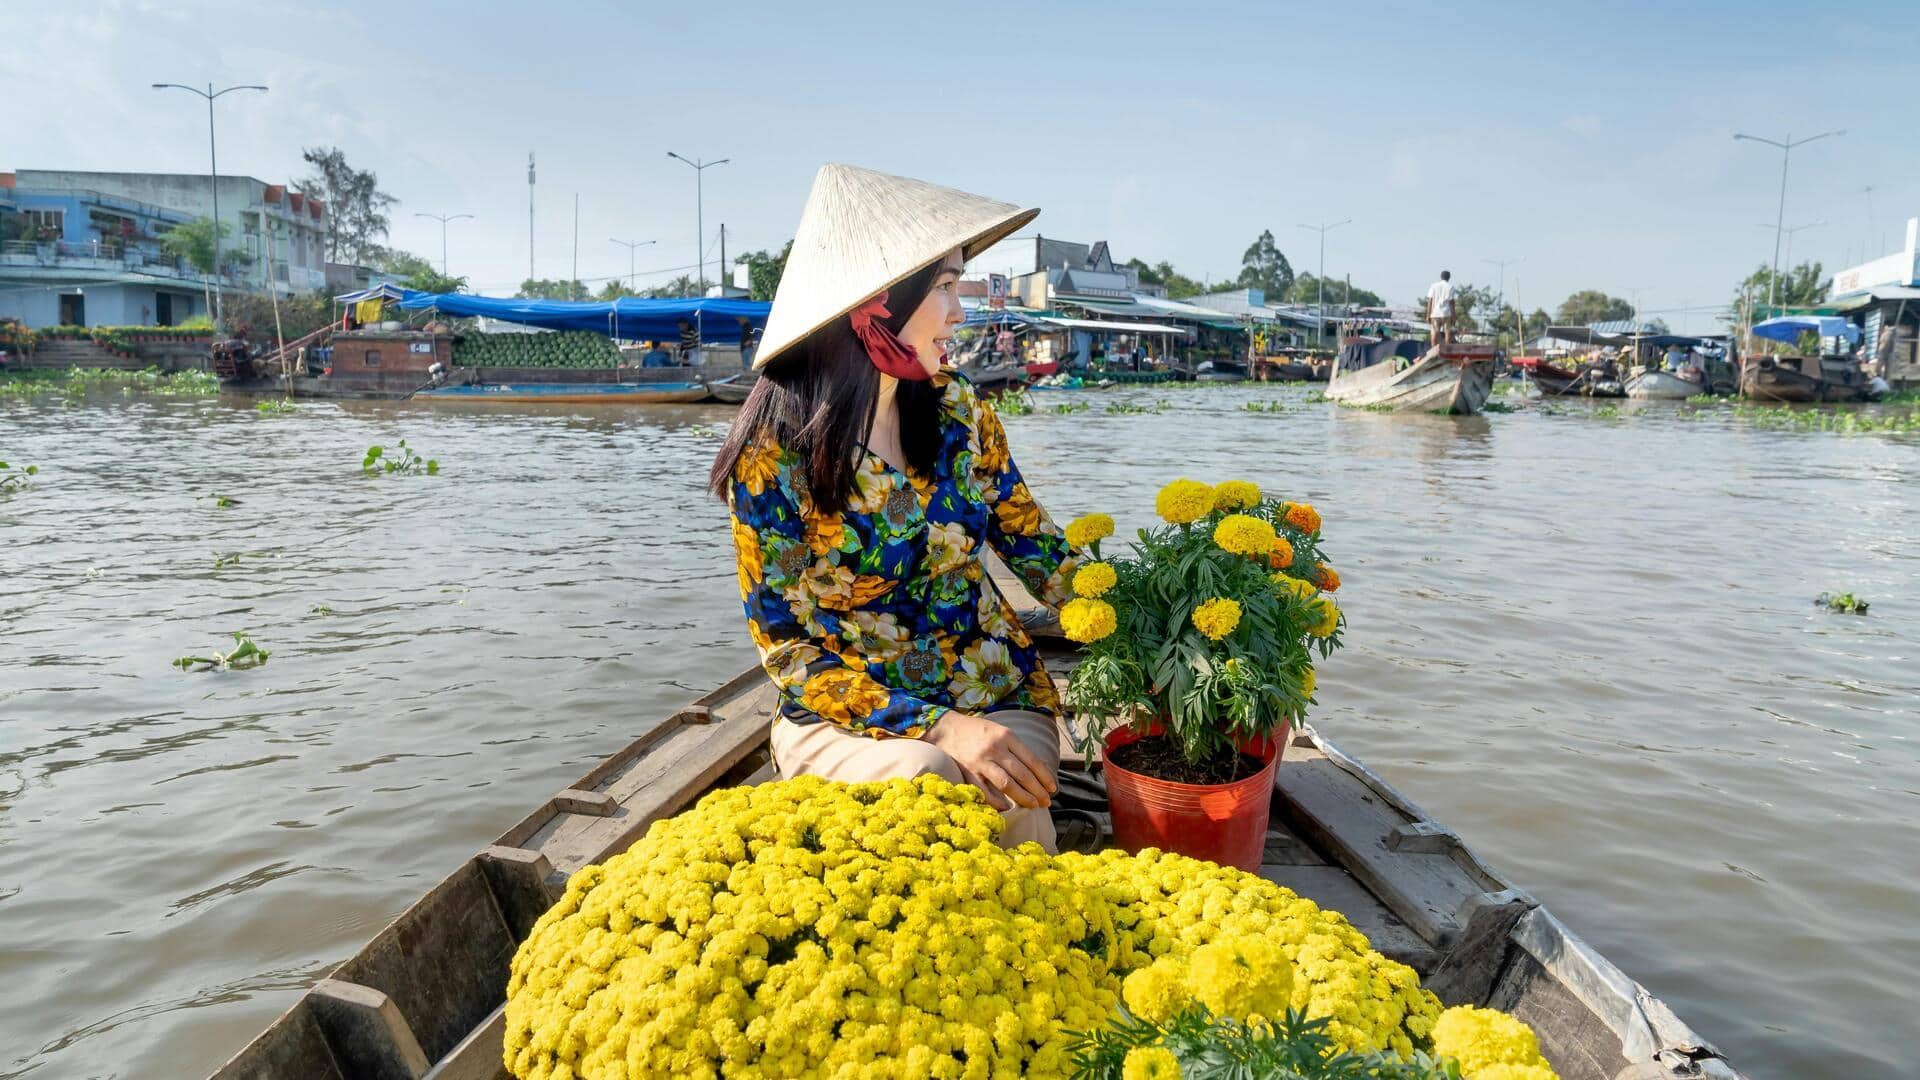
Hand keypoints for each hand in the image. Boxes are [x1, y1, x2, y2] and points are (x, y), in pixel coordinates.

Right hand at [924, 712, 1054, 810]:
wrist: (946, 729)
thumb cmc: (978, 731)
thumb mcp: (1000, 731)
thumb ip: (1017, 749)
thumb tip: (1040, 769)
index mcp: (1006, 736)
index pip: (1032, 761)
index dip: (1045, 777)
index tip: (1053, 788)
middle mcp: (995, 748)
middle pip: (1022, 775)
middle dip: (1038, 791)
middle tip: (1047, 802)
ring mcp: (980, 761)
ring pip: (1007, 784)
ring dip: (1023, 798)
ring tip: (1033, 805)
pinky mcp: (967, 772)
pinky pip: (985, 791)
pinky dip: (997, 802)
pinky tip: (1007, 808)